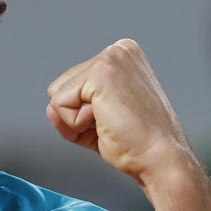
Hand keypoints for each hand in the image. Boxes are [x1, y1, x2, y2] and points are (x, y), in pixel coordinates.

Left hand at [45, 39, 196, 187]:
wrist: (161, 159)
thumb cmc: (138, 145)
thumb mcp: (99, 121)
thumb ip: (73, 110)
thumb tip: (49, 107)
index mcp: (123, 58)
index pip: (74, 85)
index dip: (83, 113)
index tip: (115, 122)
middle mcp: (118, 50)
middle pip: (61, 87)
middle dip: (77, 116)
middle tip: (112, 125)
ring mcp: (110, 58)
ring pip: (57, 95)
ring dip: (76, 121)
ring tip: (110, 123)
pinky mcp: (100, 72)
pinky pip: (59, 104)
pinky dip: (75, 123)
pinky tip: (106, 123)